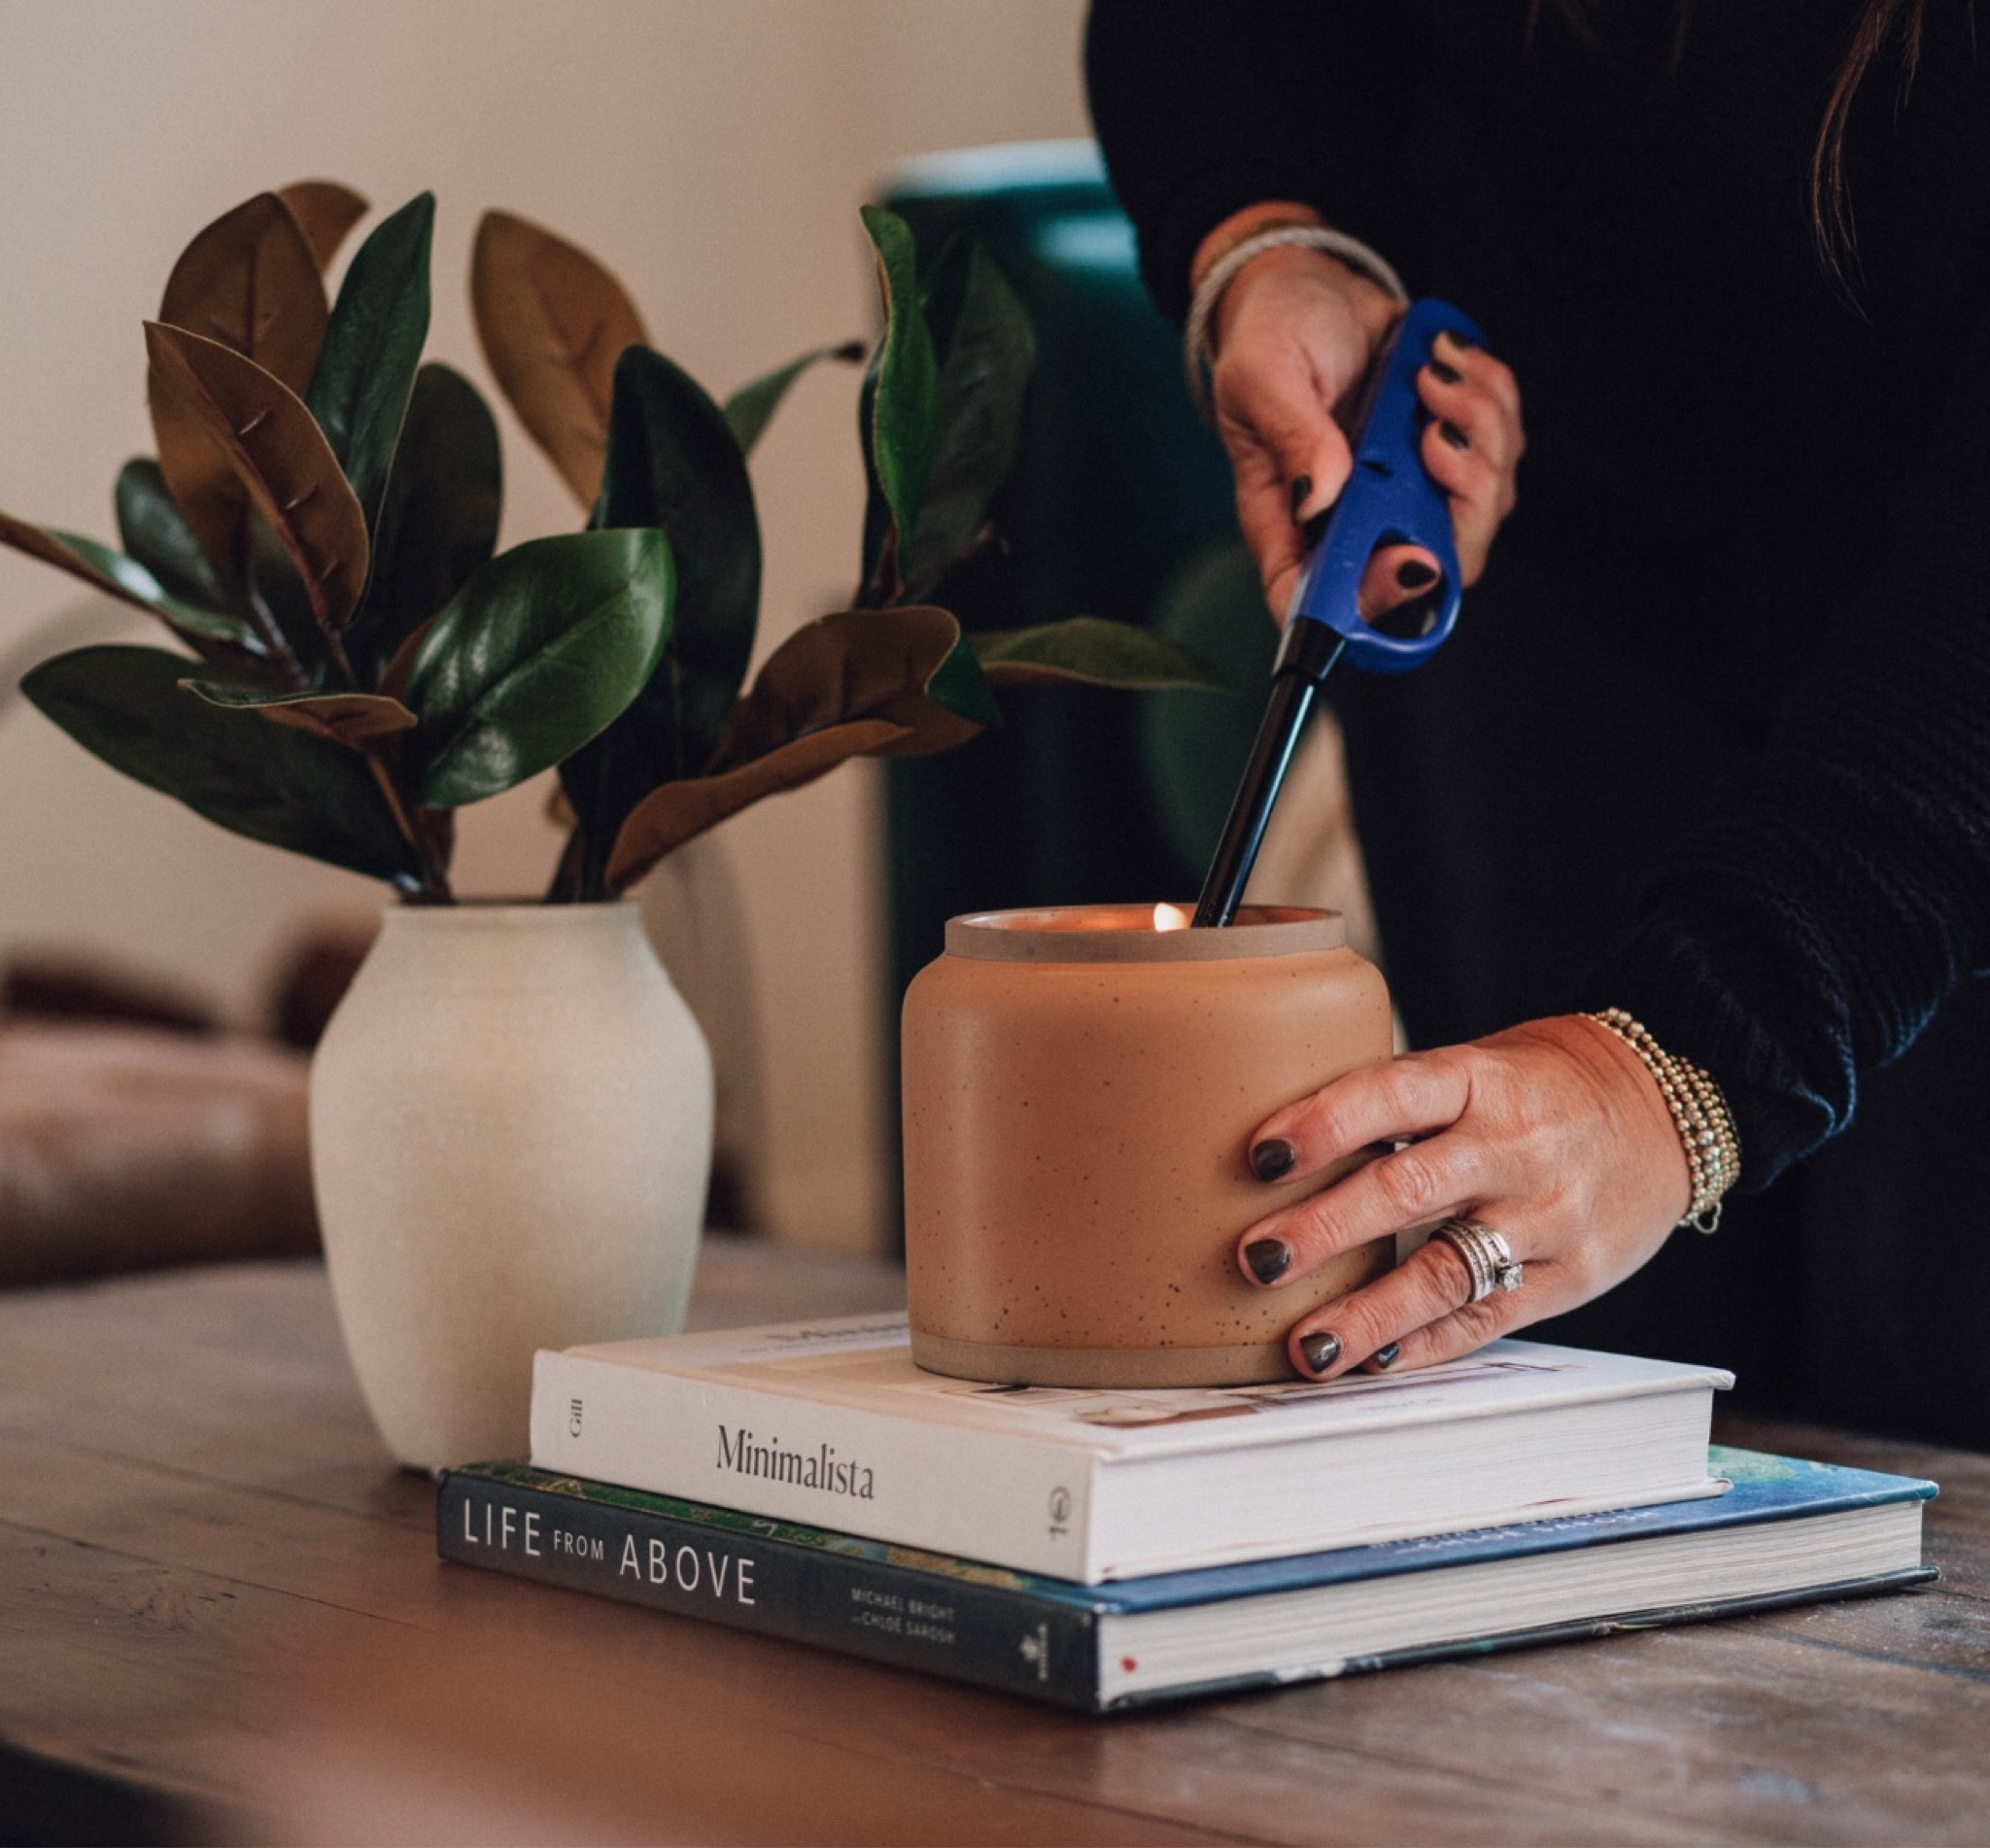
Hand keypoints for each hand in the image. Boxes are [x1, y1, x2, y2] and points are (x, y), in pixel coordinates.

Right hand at [1204, 233, 1525, 621]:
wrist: (1310, 287)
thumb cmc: (1270, 339)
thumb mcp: (1263, 377)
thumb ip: (1292, 437)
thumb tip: (1325, 493)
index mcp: (1295, 523)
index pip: (1331, 600)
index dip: (1377, 603)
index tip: (1409, 561)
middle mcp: (1358, 518)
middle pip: (1436, 569)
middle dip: (1460, 502)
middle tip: (1435, 437)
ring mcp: (1410, 488)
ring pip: (1482, 506)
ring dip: (1479, 432)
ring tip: (1434, 378)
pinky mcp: (1451, 452)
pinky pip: (1502, 449)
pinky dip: (1491, 398)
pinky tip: (1450, 363)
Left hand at [1233, 1016, 1691, 1377]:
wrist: (1663, 1111)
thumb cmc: (1536, 1087)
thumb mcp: (1472, 1066)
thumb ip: (1391, 1106)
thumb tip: (1271, 1156)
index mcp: (1479, 1080)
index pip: (1391, 1095)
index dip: (1323, 1125)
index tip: (1260, 1156)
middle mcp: (1514, 1147)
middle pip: (1408, 1189)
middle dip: (1324, 1230)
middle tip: (1256, 1260)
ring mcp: (1547, 1215)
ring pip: (1446, 1271)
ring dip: (1368, 1316)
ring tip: (1306, 1346)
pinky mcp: (1571, 1275)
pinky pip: (1488, 1318)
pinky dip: (1424, 1345)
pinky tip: (1372, 1362)